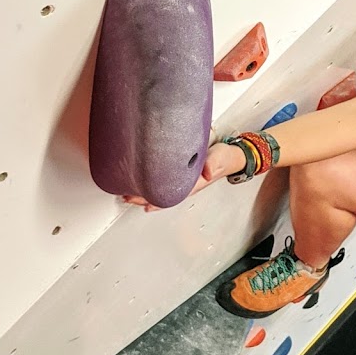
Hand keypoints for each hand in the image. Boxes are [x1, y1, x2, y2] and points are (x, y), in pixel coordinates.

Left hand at [121, 142, 245, 211]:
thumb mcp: (219, 158)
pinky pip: (164, 186)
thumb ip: (212, 164)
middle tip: (124, 195)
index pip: (168, 194)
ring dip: (144, 194)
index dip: (151, 197)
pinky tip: (143, 189)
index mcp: (192, 183)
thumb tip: (207, 172)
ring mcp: (183, 183)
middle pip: (160, 196)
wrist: (231, 157)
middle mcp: (186, 186)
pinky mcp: (182, 176)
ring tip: (126, 194)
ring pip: (160, 193)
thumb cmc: (224, 158)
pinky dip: (151, 189)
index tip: (137, 197)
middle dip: (141, 197)